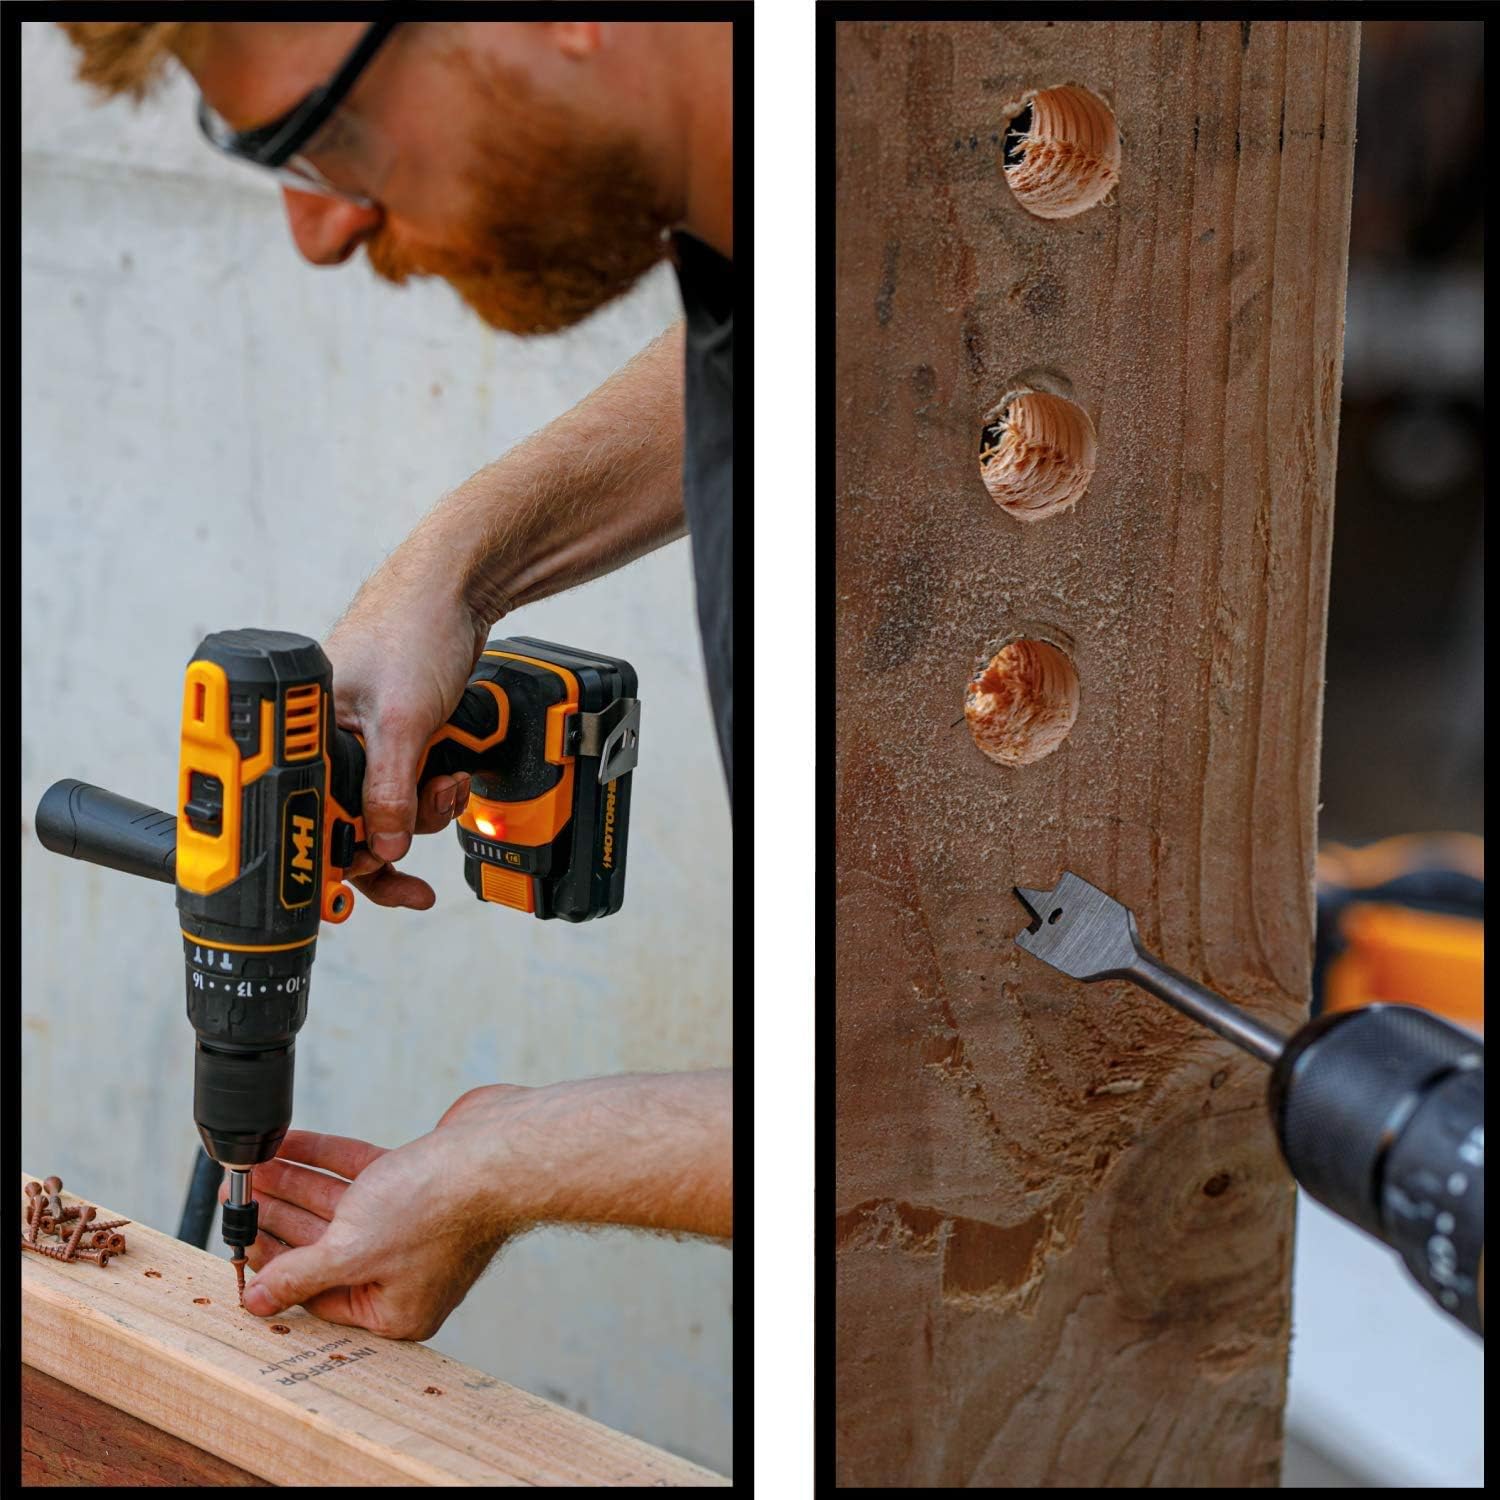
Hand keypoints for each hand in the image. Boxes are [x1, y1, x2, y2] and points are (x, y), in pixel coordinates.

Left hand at [223, 1073, 730, 1336]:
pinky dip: (326, 1158)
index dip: (274, 1264)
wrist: (499, 1152)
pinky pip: (361, 1173)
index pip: (317, 1294)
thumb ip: (300, 1275)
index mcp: (394, 1308)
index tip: (240, 1237)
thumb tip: (258, 1303)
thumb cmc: (442, 1210)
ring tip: (257, 1166)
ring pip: (341, 1204)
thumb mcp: (352, 1251)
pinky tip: (293, 1143)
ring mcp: (412, 1222)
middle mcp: (404, 1270)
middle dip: (281, 1215)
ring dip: (296, 1183)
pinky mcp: (419, 1179)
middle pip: (325, 1246)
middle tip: (241, 1197)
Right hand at [324, 560, 492, 908]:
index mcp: (303, 730)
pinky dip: (432, 793)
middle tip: (417, 837)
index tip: (365, 873)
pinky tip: (453, 779)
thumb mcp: (403, 721)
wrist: (460, 589)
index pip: (303, 812)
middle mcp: (327, 739)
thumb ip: (389, 790)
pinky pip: (409, 787)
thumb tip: (380, 848)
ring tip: (447, 785)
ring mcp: (364, 741)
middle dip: (392, 833)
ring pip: (386, 809)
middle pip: (347, 820)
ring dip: (423, 810)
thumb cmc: (414, 627)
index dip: (336, 849)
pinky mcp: (398, 739)